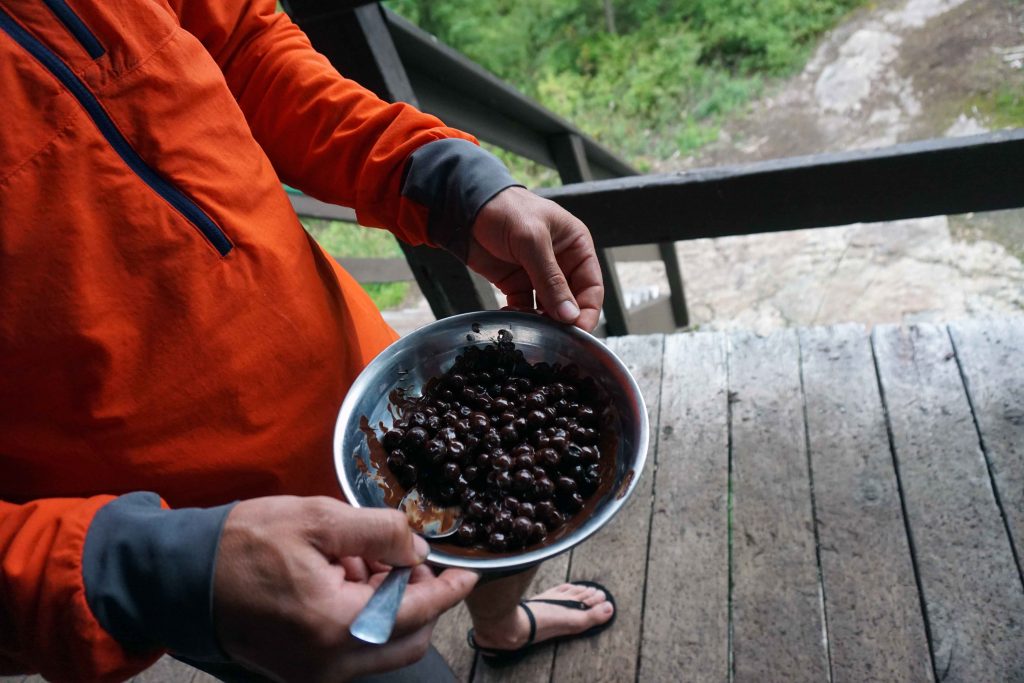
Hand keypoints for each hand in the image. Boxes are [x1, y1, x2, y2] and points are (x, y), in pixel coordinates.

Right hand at [213, 496, 477, 681]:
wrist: (182, 576)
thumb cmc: (244, 544)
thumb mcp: (318, 519)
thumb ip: (380, 533)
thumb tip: (418, 549)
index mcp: (337, 627)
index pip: (418, 613)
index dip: (448, 589)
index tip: (469, 574)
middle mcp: (330, 663)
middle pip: (407, 638)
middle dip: (418, 596)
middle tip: (404, 555)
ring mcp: (314, 673)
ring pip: (382, 645)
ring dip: (389, 604)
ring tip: (361, 558)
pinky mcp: (301, 671)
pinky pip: (354, 649)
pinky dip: (364, 616)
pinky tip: (343, 577)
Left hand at [468, 187, 603, 331]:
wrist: (465, 209)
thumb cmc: (506, 210)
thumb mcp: (532, 241)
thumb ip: (551, 279)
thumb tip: (570, 315)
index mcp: (576, 247)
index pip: (592, 286)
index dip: (587, 311)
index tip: (578, 332)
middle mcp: (561, 263)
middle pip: (572, 302)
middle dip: (564, 320)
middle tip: (553, 336)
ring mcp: (538, 276)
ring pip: (549, 309)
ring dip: (542, 321)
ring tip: (532, 329)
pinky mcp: (516, 284)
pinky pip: (525, 308)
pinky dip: (521, 317)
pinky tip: (513, 318)